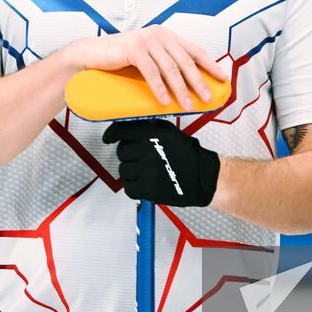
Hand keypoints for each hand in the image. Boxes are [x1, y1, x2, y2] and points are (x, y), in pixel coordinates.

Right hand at [64, 26, 227, 111]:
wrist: (92, 54)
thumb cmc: (121, 59)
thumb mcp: (149, 58)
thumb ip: (166, 64)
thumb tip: (188, 85)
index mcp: (167, 35)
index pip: (195, 50)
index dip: (211, 65)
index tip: (223, 78)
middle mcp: (160, 35)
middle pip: (186, 61)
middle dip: (199, 82)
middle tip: (208, 98)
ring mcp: (147, 40)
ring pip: (171, 69)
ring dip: (181, 90)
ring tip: (188, 105)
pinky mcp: (134, 48)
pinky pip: (151, 72)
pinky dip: (160, 88)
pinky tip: (166, 101)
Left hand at [104, 119, 219, 206]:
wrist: (203, 177)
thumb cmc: (189, 155)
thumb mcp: (171, 132)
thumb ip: (152, 126)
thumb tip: (133, 122)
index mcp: (153, 134)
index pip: (122, 131)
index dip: (111, 134)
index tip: (108, 138)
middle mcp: (148, 150)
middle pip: (122, 151)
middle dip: (129, 155)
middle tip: (141, 158)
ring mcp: (147, 171)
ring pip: (124, 170)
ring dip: (132, 172)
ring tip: (146, 172)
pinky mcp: (148, 189)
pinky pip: (129, 188)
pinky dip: (134, 187)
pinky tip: (145, 184)